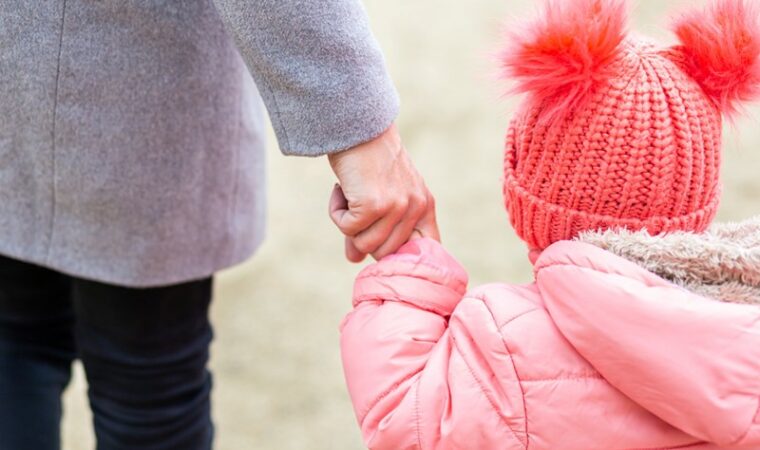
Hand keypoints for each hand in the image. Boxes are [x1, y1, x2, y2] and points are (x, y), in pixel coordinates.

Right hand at [328, 124, 438, 261]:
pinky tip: (340, 189)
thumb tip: (354, 259)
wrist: (358, 126)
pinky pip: (347, 228)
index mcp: (424, 206)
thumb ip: (374, 228)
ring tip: (348, 195)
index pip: (428, 249)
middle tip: (355, 211)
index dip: (405, 257)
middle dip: (364, 237)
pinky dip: (336, 212)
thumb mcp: (381, 194)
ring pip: (364, 244)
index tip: (387, 254)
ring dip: (348, 224)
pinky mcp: (373, 205)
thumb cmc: (368, 159)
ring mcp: (396, 207)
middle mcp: (415, 208)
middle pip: (384, 253)